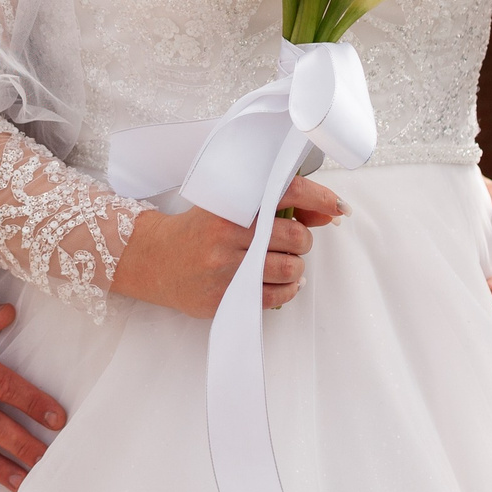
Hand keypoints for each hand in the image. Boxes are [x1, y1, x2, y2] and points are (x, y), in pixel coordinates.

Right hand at [110, 176, 345, 320]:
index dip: (319, 198)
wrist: (154, 259)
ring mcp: (225, 269)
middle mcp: (226, 235)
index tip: (336, 207)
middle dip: (303, 241)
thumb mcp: (228, 207)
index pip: (286, 193)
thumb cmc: (197, 230)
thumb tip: (326, 213)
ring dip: (296, 267)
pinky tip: (277, 282)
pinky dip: (287, 290)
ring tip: (283, 263)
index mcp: (229, 205)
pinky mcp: (224, 298)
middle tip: (294, 242)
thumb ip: (276, 206)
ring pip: (289, 270)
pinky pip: (275, 297)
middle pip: (295, 238)